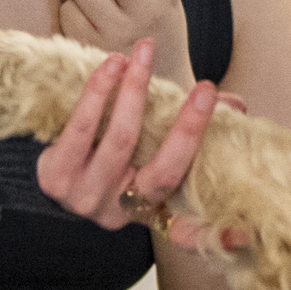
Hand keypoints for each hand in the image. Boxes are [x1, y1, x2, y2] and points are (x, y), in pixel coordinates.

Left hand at [38, 39, 227, 242]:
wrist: (50, 174)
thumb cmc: (109, 158)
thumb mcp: (148, 155)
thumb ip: (193, 133)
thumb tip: (234, 104)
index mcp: (150, 212)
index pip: (188, 226)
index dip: (215, 236)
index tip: (240, 233)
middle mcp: (120, 213)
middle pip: (162, 171)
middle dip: (188, 126)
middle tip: (206, 88)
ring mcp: (86, 198)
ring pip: (120, 140)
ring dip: (135, 91)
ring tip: (144, 53)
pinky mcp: (55, 178)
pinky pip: (82, 127)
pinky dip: (100, 91)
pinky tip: (112, 65)